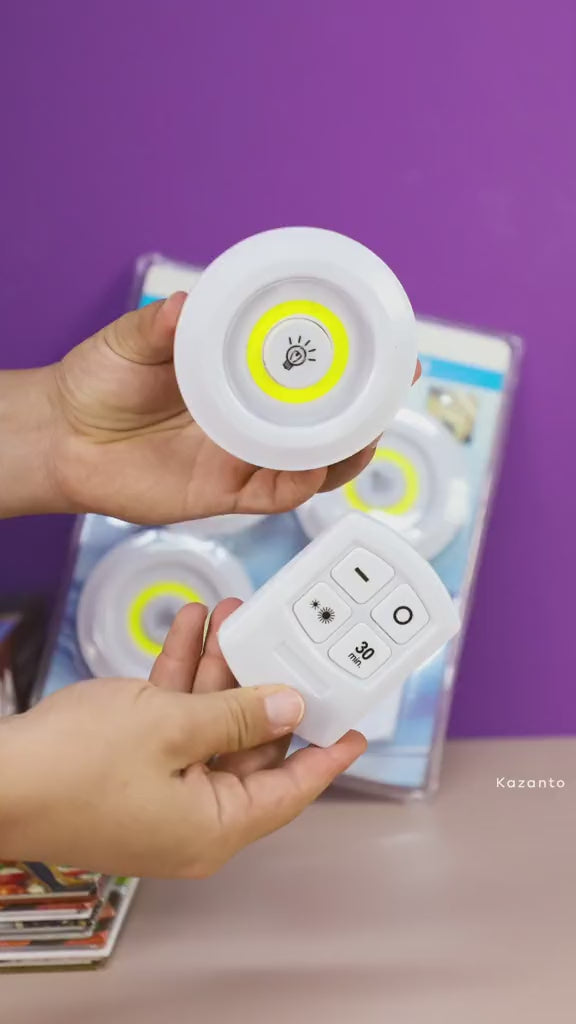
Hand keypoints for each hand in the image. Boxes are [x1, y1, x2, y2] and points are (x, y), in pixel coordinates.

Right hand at [0, 601, 365, 877]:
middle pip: (249, 746)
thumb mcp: (172, 728)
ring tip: (234, 614)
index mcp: (214, 826)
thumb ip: (237, 715)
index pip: (291, 792)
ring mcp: (161, 793)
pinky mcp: (132, 770)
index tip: (356, 730)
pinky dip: (181, 677)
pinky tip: (191, 628)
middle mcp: (193, 817)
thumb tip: (287, 708)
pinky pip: (172, 721)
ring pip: (209, 723)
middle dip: (260, 683)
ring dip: (218, 668)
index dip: (327, 756)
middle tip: (279, 638)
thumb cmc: (74, 768)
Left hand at [45, 293, 419, 522]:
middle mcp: (250, 420)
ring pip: (312, 464)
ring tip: (367, 434)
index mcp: (240, 377)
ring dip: (346, 453)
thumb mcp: (131, 341)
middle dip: (367, 409)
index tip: (388, 344)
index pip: (307, 370)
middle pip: (326, 421)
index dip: (351, 360)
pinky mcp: (223, 493)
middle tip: (393, 388)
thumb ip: (160, 325)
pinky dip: (298, 484)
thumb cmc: (100, 381)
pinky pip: (272, 495)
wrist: (62, 437)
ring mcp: (240, 458)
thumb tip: (189, 303)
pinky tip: (314, 468)